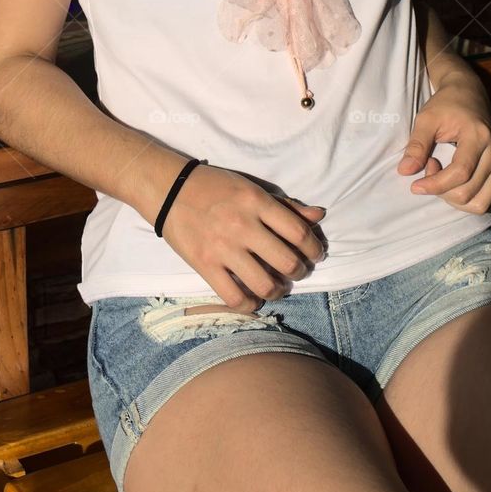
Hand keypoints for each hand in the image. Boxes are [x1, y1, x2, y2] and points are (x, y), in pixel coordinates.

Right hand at [161, 164, 326, 312]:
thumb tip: (319, 215)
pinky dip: (250, 304)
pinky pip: (234, 297)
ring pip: (265, 284)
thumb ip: (286, 205)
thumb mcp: (253, 188)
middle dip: (300, 272)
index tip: (315, 254)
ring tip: (279, 287)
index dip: (314, 248)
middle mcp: (243, 225)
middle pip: (287, 262)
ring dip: (279, 291)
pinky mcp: (205, 265)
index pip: (299, 232)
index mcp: (257, 202)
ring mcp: (223, 248)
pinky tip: (254, 299)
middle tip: (298, 271)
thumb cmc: (216, 187)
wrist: (171, 189)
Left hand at [397, 70, 490, 214]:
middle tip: (428, 166)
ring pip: (479, 203)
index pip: (460, 172)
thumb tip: (404, 171)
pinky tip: (451, 180)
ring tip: (440, 175)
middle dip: (441, 189)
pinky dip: (464, 198)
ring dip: (453, 198)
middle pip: (468, 192)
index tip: (414, 185)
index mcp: (479, 136)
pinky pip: (483, 200)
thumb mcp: (426, 119)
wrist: (469, 94)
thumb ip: (417, 145)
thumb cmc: (446, 104)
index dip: (435, 185)